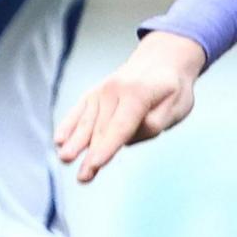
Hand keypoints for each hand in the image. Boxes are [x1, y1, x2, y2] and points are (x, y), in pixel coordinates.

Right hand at [53, 29, 210, 182]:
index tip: (96, 163)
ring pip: (87, 122)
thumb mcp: (178, 106)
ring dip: (75, 143)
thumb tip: (127, 137)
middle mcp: (115, 90)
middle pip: (102, 128)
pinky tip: (58, 139)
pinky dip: (68, 125)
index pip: (121, 126)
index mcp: (139, 93)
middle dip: (92, 154)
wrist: (162, 58)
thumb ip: (155, 123)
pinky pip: (79, 111)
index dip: (108, 147)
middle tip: (83, 177)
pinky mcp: (93, 94)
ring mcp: (102, 91)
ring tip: (64, 160)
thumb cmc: (173, 89)